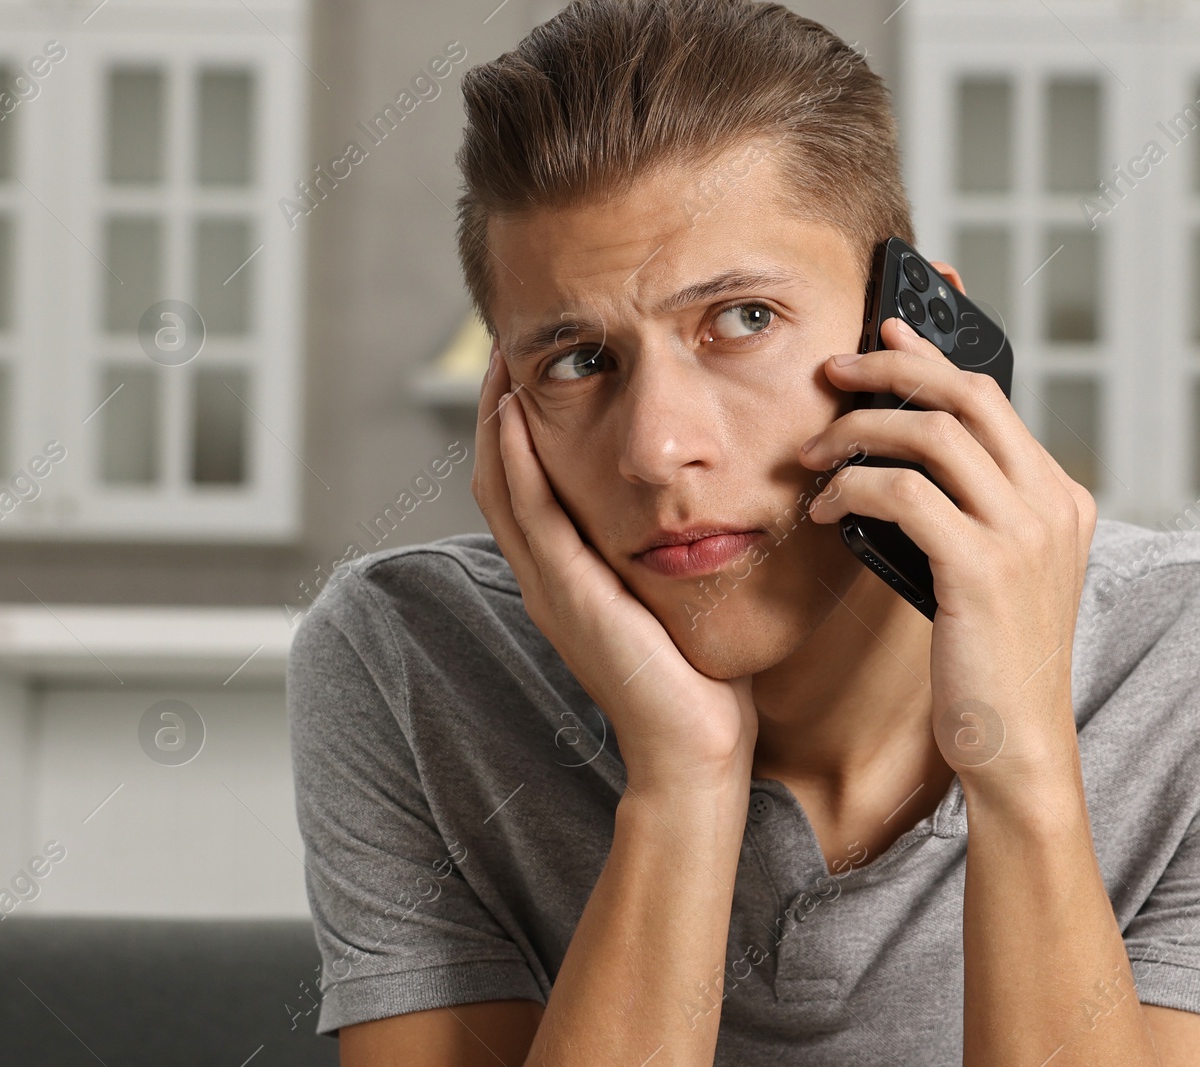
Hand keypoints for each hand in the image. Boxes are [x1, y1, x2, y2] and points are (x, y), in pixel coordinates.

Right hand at [471, 345, 757, 795]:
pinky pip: (530, 513)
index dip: (518, 431)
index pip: (525, 488)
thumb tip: (706, 512)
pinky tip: (515, 415)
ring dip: (494, 422)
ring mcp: (549, 588)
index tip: (533, 374)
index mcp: (567, 579)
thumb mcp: (677, 601)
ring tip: (502, 363)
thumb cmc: (700, 681)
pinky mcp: (568, 595)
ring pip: (500, 487)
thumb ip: (671, 556)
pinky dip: (516, 461)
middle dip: (495, 412)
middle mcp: (546, 579)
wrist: (694, 750)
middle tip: (507, 349)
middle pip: (497, 477)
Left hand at [797, 314, 1097, 790]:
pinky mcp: (981, 567)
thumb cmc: (990, 664)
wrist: (1017, 745)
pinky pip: (903, 493)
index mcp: (1061, 497)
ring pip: (931, 434)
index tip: (883, 336)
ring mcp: (1024, 533)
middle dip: (891, 369)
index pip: (992, 400)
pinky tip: (823, 510)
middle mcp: (1052, 503)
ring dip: (858, 430)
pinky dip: (852, 487)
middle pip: (966, 395)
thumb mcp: (993, 575)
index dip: (930, 361)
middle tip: (833, 372)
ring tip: (813, 452)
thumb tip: (900, 463)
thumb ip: (970, 515)